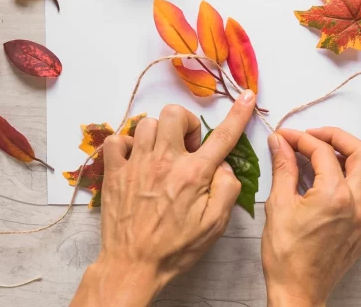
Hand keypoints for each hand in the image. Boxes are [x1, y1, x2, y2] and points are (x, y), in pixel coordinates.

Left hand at [71, 91, 256, 306]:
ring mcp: (136, 164)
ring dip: (157, 133)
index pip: (222, 136)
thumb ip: (227, 190)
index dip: (238, 114)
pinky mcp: (114, 172)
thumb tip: (224, 166)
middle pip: (174, 113)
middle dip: (185, 123)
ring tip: (161, 154)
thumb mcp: (214, 225)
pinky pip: (117, 139)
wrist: (133, 265)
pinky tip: (135, 158)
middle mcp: (164, 162)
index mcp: (193, 174)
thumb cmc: (175, 248)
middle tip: (187, 147)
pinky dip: (126, 143)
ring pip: (146, 122)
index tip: (246, 96)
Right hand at [262, 127, 360, 306]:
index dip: (301, 138)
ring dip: (354, 157)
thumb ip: (283, 168)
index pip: (323, 151)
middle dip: (336, 137)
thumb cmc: (286, 255)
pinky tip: (340, 182)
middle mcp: (359, 204)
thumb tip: (281, 143)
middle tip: (313, 136)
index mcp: (335, 196)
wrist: (298, 291)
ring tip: (329, 156)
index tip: (286, 137)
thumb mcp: (278, 206)